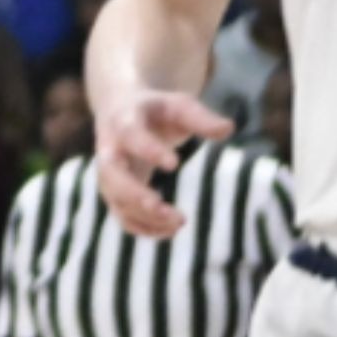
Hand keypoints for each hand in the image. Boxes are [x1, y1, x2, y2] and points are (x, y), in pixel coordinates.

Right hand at [92, 86, 228, 236]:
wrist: (121, 112)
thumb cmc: (156, 111)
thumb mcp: (179, 106)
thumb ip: (201, 118)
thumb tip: (228, 129)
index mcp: (124, 121)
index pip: (130, 135)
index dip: (148, 150)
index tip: (174, 164)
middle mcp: (109, 149)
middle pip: (110, 174)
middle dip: (134, 194)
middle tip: (162, 206)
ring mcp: (109, 173)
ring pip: (115, 199)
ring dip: (143, 215)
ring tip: (179, 222)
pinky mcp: (114, 192)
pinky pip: (122, 215)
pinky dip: (142, 227)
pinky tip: (170, 231)